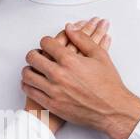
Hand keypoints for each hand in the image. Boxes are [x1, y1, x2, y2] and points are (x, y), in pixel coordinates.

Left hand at [21, 23, 139, 138]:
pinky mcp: (52, 104)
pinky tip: (31, 82)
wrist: (112, 110)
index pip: (46, 43)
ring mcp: (53, 90)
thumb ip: (82, 39)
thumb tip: (69, 28)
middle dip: (34, 54)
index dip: (46, 41)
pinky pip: (31, 91)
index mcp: (70, 60)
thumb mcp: (100, 56)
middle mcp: (59, 74)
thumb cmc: (108, 85)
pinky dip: (27, 85)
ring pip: (28, 75)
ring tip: (32, 69)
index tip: (47, 44)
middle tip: (37, 55)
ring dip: (29, 69)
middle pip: (33, 57)